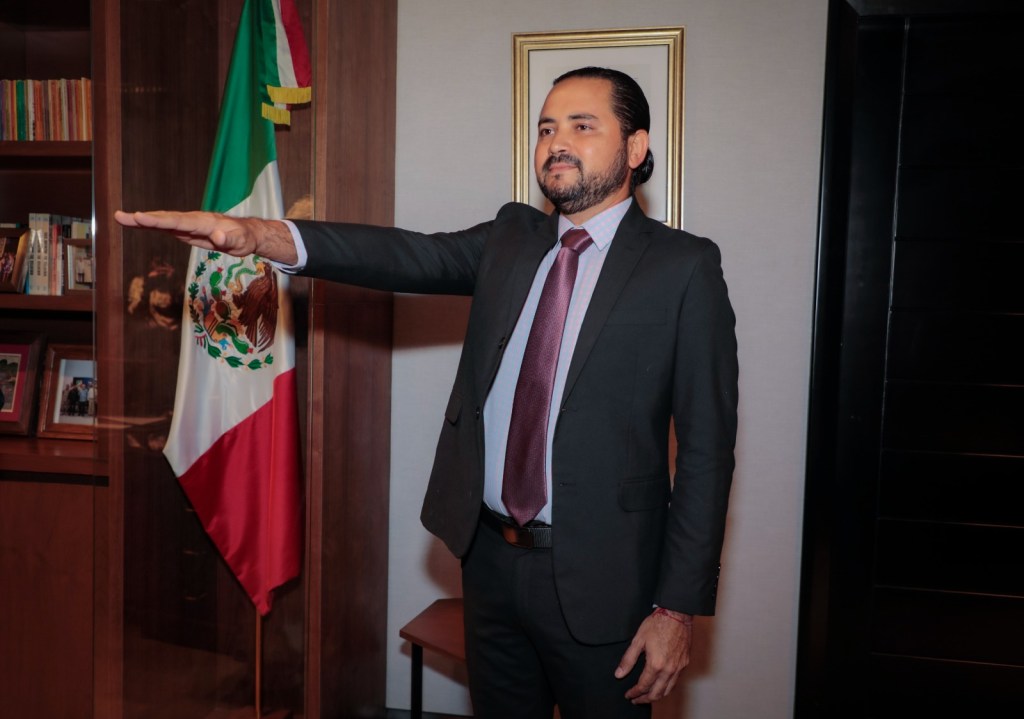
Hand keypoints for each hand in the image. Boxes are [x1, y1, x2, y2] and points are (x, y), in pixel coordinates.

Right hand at [114, 210, 297, 263]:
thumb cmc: (244, 238)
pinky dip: (150, 225)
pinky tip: (136, 224)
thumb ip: (229, 239)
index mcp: (204, 222)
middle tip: (120, 216)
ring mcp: (187, 224)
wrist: (246, 234)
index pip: (178, 221)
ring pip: (162, 221)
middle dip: (143, 218)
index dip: (159, 220)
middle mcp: (192, 220)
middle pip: (165, 218)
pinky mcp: (186, 231)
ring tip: (119, 217)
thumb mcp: (240, 241)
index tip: (141, 217)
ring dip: (141, 220)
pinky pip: (165, 227)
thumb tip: (218, 237)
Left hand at [615, 608, 691, 703]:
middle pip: (656, 693)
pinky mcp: (684, 663)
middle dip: (644, 699)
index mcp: (656, 664)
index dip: (634, 693)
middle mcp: (669, 670)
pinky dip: (666, 688)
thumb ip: (628, 659)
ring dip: (656, 696)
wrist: (676, 614)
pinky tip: (660, 685)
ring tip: (647, 696)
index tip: (629, 695)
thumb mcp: (638, 640)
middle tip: (636, 700)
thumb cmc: (657, 624)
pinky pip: (675, 682)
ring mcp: (678, 668)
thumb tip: (619, 674)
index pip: (643, 686)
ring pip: (668, 690)